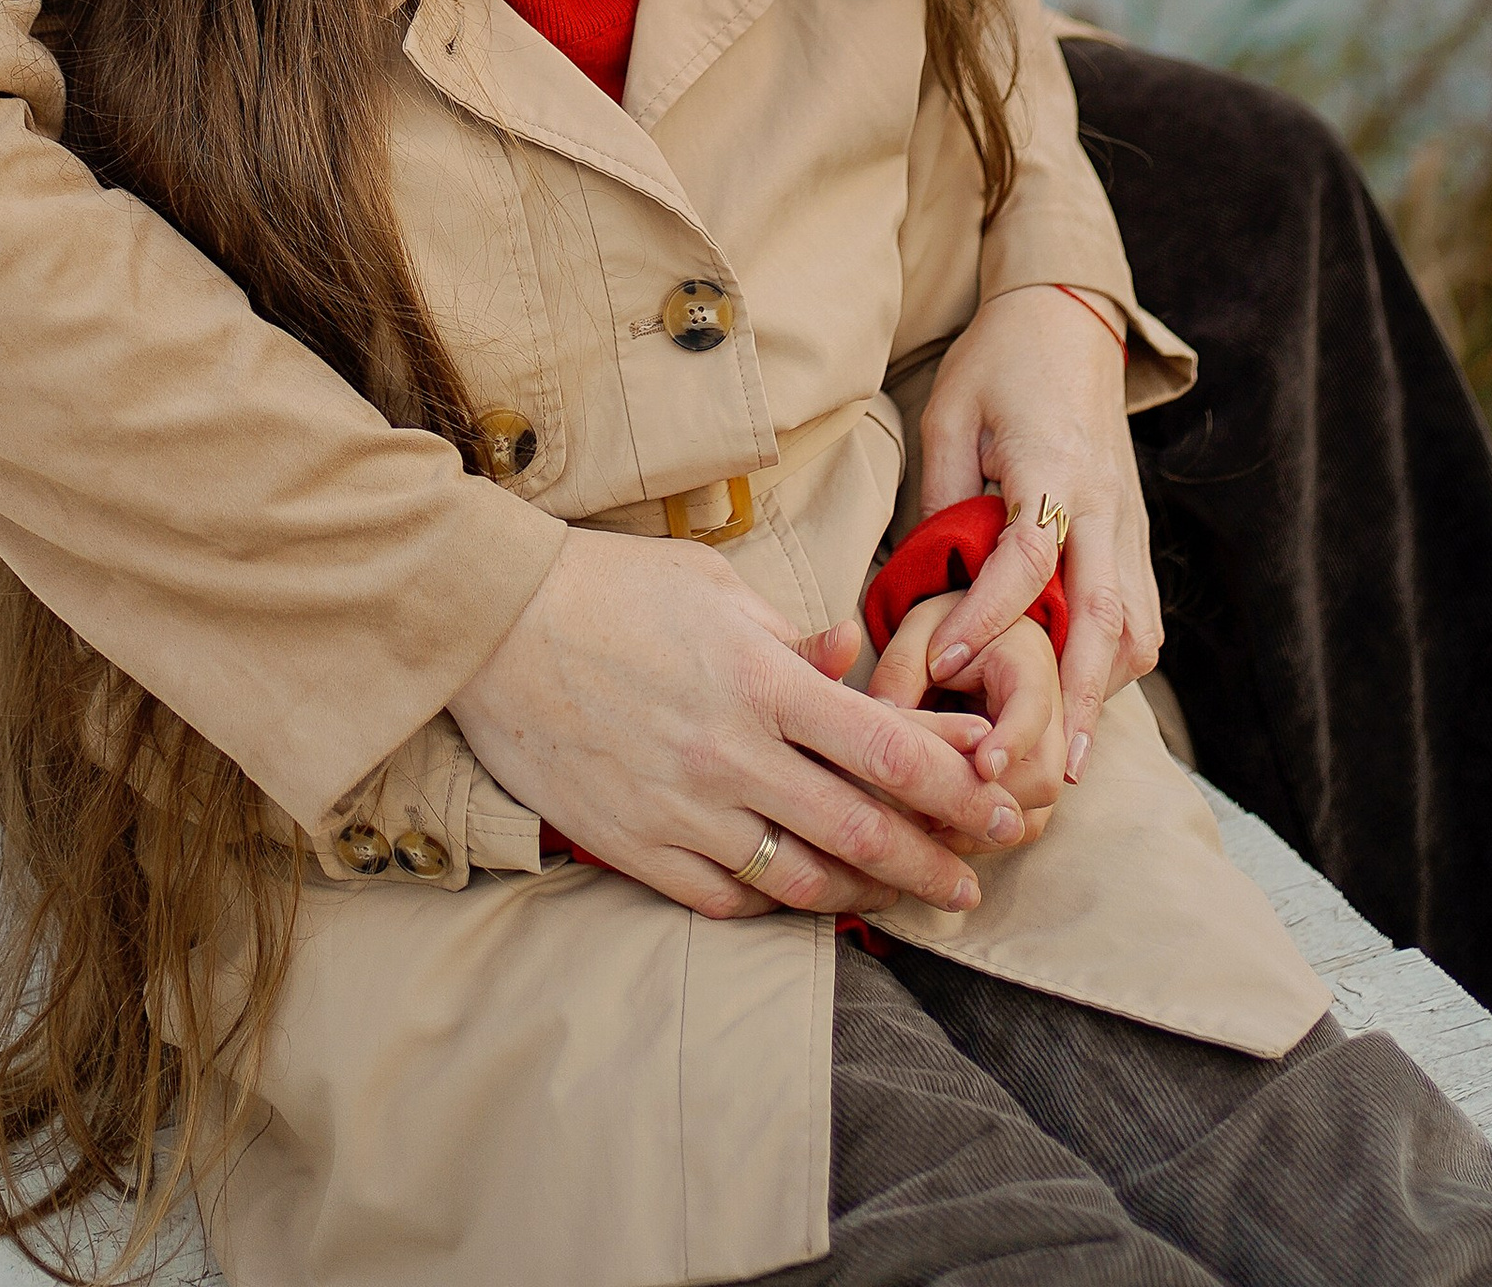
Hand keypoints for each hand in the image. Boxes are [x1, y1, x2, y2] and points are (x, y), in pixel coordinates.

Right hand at [449, 526, 1025, 922]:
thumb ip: (790, 639)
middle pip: (860, 833)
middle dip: (932, 866)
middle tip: (974, 886)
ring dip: (864, 897)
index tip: (998, 808)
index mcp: (761, 681)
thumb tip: (849, 660)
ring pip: (799, 882)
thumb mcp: (716, 587)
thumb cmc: (610, 586)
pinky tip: (800, 898)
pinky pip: (724, 899)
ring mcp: (682, 810)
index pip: (887, 752)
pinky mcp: (634, 846)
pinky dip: (773, 905)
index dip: (957, 789)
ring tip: (900, 901)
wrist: (493, 625)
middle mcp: (731, 755)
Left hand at [868, 598, 1065, 847]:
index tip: (983, 767)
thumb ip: (904, 664)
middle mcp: (1050, 718)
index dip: (1012, 741)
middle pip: (1044, 776)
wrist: (978, 638)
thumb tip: (883, 716)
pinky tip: (929, 829)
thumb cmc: (950, 628)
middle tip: (926, 801)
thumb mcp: (921, 628)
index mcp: (1027, 664)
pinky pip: (1015, 828)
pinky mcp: (1028, 787)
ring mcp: (1044, 758)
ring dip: (978, 828)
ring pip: (1033, 815)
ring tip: (921, 821)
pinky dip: (975, 836)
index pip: (1033, 708)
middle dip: (987, 799)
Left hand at [915, 282, 1162, 781]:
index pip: (1029, 559)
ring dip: (1105, 688)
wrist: (1070, 318)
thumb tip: (928, 580)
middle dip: (1082, 698)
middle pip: (1108, 616)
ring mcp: (1129, 521)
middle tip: (1052, 767)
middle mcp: (1104, 503)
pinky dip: (1117, 661)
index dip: (987, 617)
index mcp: (1053, 466)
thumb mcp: (949, 412)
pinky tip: (1080, 692)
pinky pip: (1141, 612)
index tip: (943, 663)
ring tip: (1062, 745)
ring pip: (1138, 626)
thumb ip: (944, 497)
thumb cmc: (1001, 361)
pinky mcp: (1135, 531)